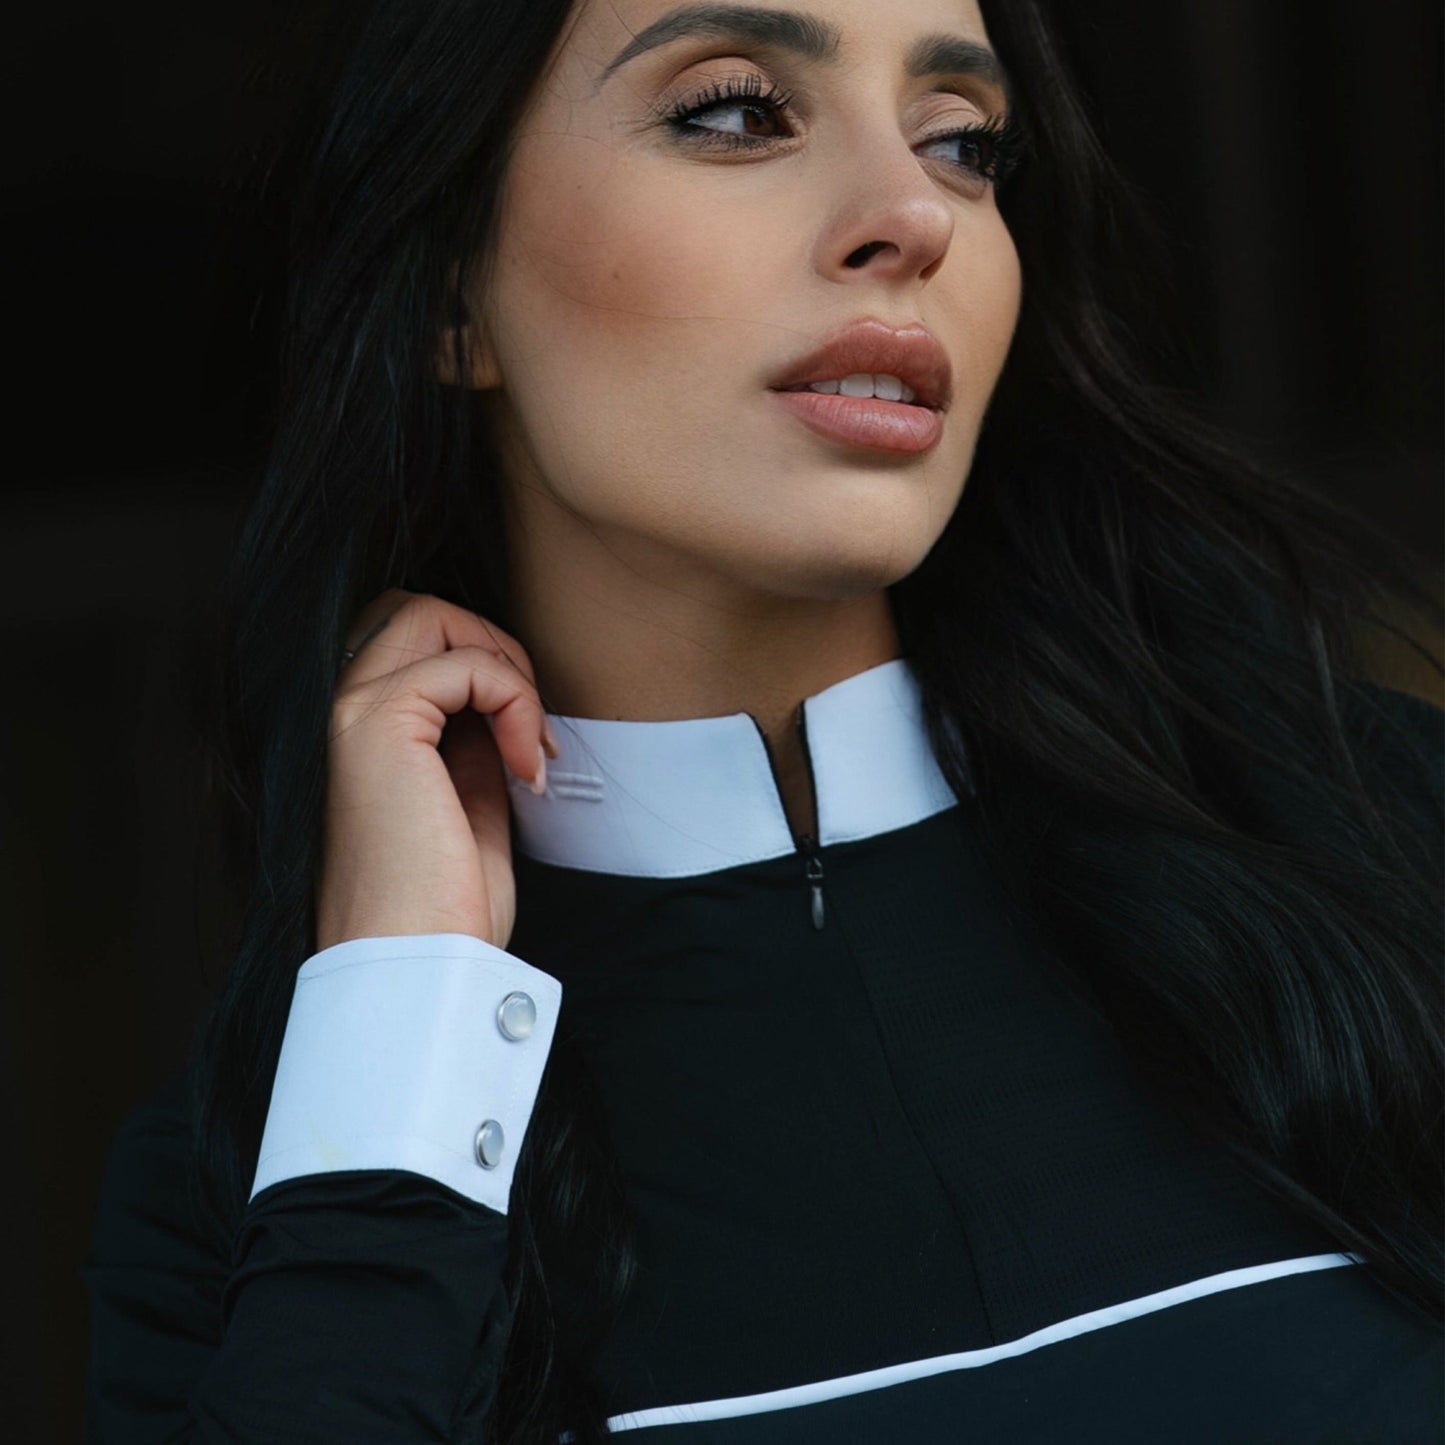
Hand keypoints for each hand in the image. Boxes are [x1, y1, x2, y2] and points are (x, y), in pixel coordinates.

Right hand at [313, 588, 558, 954]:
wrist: (416, 968)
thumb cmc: (442, 910)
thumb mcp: (468, 808)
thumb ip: (472, 747)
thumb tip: (503, 704)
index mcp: (355, 737)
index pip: (411, 642)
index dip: (482, 666)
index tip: (530, 744)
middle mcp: (338, 713)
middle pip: (415, 610)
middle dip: (492, 648)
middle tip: (532, 725)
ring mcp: (349, 714)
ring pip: (431, 614)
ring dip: (506, 667)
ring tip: (533, 747)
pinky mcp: (376, 725)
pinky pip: (467, 665)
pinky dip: (518, 702)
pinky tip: (529, 769)